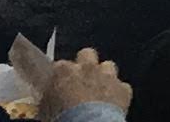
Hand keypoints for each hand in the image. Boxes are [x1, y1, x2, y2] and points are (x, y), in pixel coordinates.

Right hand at [8, 35, 132, 116]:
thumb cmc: (62, 118)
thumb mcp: (46, 109)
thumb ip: (48, 99)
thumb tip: (47, 101)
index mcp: (64, 71)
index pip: (59, 65)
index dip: (60, 76)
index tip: (58, 85)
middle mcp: (87, 68)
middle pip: (87, 54)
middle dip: (85, 65)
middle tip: (81, 80)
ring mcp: (107, 77)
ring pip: (108, 66)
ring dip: (104, 76)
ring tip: (99, 91)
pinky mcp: (123, 89)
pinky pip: (122, 87)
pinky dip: (118, 94)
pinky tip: (113, 104)